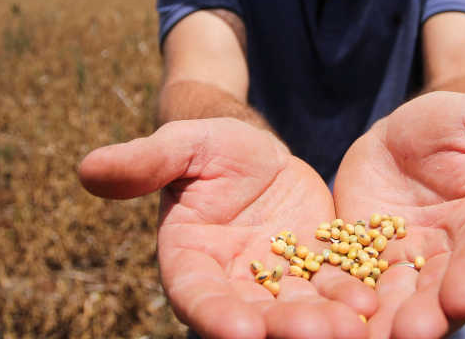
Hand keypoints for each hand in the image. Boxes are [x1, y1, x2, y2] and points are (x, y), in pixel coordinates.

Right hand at [79, 118, 376, 338]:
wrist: (255, 151)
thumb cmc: (209, 145)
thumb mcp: (182, 145)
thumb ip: (143, 161)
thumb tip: (87, 169)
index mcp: (189, 262)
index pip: (198, 297)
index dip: (217, 316)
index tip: (241, 331)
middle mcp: (233, 286)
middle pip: (256, 316)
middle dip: (285, 328)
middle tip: (318, 335)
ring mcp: (278, 284)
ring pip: (300, 310)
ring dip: (326, 322)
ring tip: (356, 324)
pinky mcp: (318, 272)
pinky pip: (336, 290)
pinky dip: (353, 299)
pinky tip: (377, 302)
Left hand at [331, 92, 464, 337]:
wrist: (403, 129)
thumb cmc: (457, 120)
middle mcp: (447, 255)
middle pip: (438, 293)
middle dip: (426, 316)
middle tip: (410, 336)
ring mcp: (402, 261)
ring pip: (394, 299)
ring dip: (383, 322)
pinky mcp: (360, 257)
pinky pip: (350, 282)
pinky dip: (341, 302)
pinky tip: (325, 317)